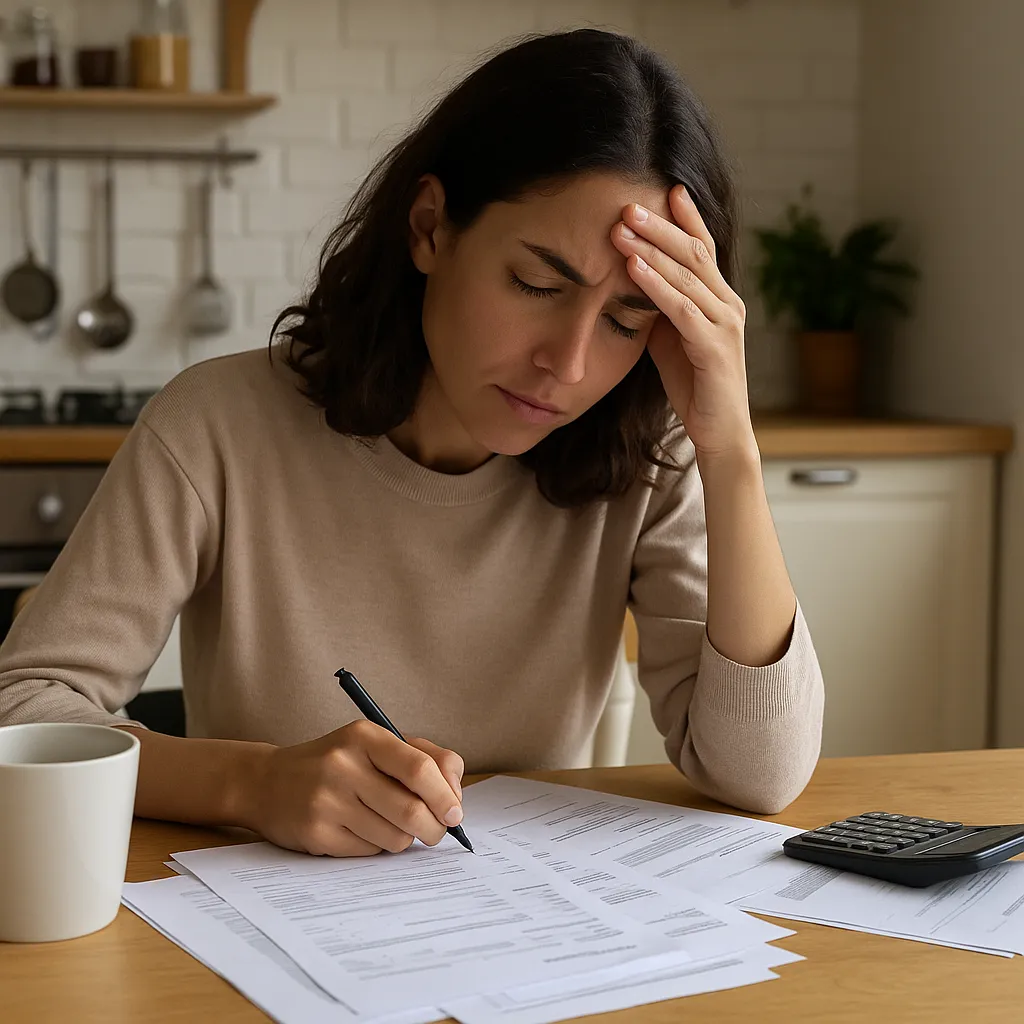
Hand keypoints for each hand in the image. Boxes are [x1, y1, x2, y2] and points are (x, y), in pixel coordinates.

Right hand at [240, 720, 464, 856]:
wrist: (267, 782)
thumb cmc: (337, 763)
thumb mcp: (375, 744)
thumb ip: (423, 758)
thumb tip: (455, 797)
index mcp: (364, 736)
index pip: (419, 767)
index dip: (445, 795)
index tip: (455, 813)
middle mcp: (343, 765)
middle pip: (411, 810)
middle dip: (434, 828)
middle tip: (436, 831)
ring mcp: (327, 801)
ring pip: (394, 837)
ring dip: (404, 839)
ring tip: (391, 826)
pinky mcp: (316, 833)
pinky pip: (369, 852)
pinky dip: (377, 847)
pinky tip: (362, 831)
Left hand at [611, 184, 755, 462]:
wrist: (718, 431)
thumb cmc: (694, 384)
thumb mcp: (672, 336)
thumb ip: (662, 305)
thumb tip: (634, 276)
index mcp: (720, 298)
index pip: (703, 248)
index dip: (685, 217)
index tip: (664, 188)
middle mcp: (728, 303)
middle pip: (694, 252)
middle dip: (660, 225)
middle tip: (627, 203)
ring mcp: (724, 324)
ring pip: (687, 275)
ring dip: (652, 249)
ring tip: (622, 228)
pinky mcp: (714, 347)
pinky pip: (681, 309)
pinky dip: (655, 286)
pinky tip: (633, 268)